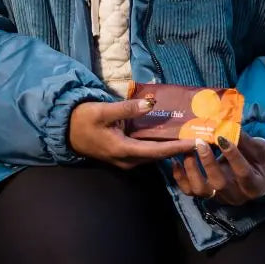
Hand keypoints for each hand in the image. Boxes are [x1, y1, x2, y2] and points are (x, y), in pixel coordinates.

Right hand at [69, 99, 196, 167]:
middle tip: (200, 137)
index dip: (178, 147)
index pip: (157, 151)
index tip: (197, 143)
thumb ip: (127, 108)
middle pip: (159, 156)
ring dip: (170, 147)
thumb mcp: (103, 111)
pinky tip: (169, 135)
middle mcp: (127, 160)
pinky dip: (159, 145)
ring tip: (189, 136)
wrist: (64, 130)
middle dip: (179, 149)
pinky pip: (146, 152)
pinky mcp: (123, 155)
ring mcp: (125, 160)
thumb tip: (150, 104)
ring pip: (153, 155)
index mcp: (123, 150)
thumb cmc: (82, 120)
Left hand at [171, 133, 264, 205]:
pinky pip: (189, 191)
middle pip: (219, 184)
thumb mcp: (258, 149)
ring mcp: (219, 197)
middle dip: (207, 162)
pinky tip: (176, 161)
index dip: (233, 156)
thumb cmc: (258, 160)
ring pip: (201, 190)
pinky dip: (180, 177)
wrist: (256, 174)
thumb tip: (227, 125)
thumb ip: (244, 140)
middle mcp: (236, 196)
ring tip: (187, 150)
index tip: (221, 138)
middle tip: (200, 142)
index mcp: (254, 186)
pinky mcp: (206, 196)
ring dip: (191, 169)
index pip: (243, 173)